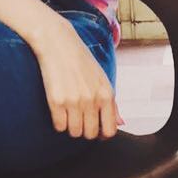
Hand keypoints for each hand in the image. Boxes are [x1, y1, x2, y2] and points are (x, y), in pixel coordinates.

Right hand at [32, 16, 124, 139]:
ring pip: (74, 132)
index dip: (102, 133)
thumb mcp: (102, 79)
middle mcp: (92, 100)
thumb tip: (121, 123)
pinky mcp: (56, 101)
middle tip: (79, 117)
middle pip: (91, 134)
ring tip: (69, 112)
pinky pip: (59, 126)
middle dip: (85, 129)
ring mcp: (74, 101)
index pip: (110, 130)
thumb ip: (112, 103)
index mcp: (107, 94)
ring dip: (71, 126)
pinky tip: (59, 109)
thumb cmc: (80, 61)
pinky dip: (58, 121)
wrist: (58, 43)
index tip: (95, 126)